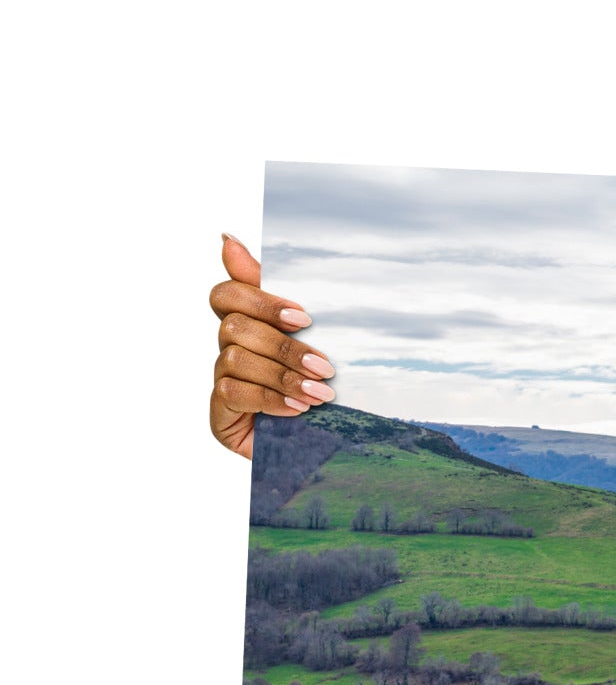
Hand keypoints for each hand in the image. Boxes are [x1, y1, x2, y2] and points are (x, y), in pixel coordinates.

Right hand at [208, 234, 336, 457]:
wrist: (323, 447)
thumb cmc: (319, 386)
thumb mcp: (314, 340)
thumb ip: (281, 296)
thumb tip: (227, 237)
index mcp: (249, 325)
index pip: (227, 294)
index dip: (260, 299)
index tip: (303, 317)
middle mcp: (228, 349)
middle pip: (234, 326)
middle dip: (284, 346)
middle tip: (326, 366)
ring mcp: (221, 381)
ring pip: (235, 359)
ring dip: (283, 376)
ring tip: (321, 394)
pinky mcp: (219, 413)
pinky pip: (233, 393)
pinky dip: (270, 399)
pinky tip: (298, 411)